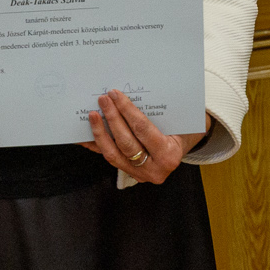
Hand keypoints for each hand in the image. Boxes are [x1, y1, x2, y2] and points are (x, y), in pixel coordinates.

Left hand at [82, 92, 206, 182]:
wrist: (184, 151)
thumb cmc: (183, 132)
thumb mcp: (177, 122)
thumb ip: (157, 114)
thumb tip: (128, 98)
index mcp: (168, 155)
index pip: (143, 129)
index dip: (127, 111)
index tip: (115, 95)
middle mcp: (154, 170)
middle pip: (126, 142)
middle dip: (112, 118)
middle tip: (103, 100)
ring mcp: (140, 174)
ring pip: (113, 154)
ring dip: (100, 133)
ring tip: (93, 115)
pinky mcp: (130, 174)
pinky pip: (109, 158)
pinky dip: (97, 146)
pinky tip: (84, 136)